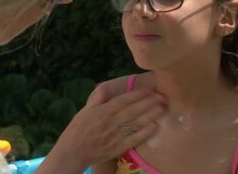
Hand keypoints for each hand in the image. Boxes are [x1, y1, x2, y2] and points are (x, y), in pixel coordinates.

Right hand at [38, 85, 165, 172]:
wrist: (74, 152)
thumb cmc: (78, 130)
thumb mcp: (84, 110)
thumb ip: (97, 98)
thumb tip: (105, 86)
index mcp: (103, 111)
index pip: (124, 100)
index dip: (138, 95)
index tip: (150, 90)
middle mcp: (112, 121)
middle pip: (134, 110)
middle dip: (149, 103)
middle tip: (163, 97)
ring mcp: (117, 134)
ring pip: (137, 122)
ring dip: (151, 115)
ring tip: (163, 109)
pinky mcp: (119, 147)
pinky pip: (135, 139)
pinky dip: (145, 132)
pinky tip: (155, 126)